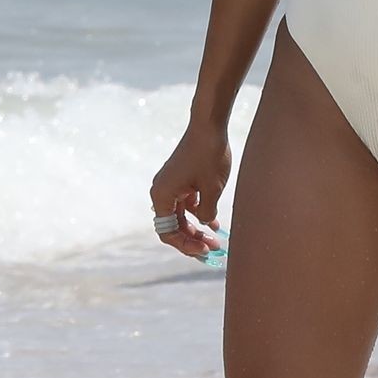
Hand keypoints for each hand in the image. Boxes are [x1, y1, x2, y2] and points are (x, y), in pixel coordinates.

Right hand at [150, 120, 231, 260]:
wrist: (209, 126)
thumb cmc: (209, 155)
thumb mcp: (212, 190)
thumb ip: (207, 212)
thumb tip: (206, 222)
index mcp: (162, 196)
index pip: (168, 232)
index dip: (185, 245)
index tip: (204, 251)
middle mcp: (161, 192)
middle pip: (173, 226)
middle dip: (192, 240)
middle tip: (213, 250)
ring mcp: (171, 186)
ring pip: (181, 217)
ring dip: (197, 229)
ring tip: (216, 241)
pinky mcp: (181, 180)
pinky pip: (187, 205)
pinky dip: (200, 215)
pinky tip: (216, 225)